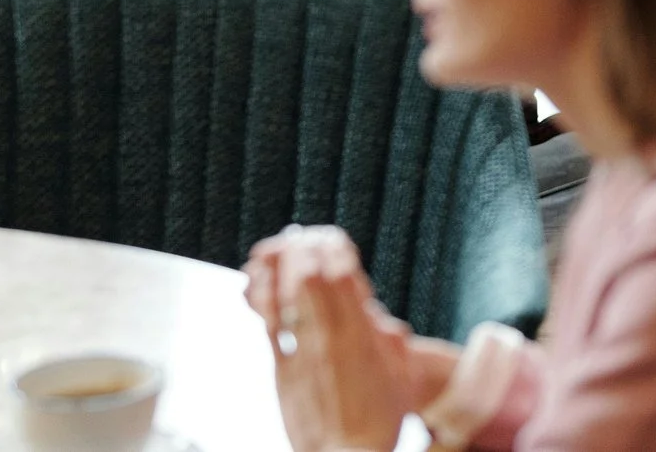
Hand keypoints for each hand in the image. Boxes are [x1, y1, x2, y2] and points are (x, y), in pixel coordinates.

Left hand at [255, 227, 408, 451]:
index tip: (329, 237)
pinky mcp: (284, 371)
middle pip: (312, 282)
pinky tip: (253, 282)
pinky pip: (270, 327)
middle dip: (302, 253)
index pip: (346, 279)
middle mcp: (332, 339)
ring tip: (269, 247)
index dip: (335, 252)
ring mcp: (305, 354)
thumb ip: (391, 342)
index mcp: (365, 336)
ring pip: (287, 300)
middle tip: (295, 235)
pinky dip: (261, 300)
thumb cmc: (377, 422)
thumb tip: (381, 322)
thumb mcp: (401, 375)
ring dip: (277, 270)